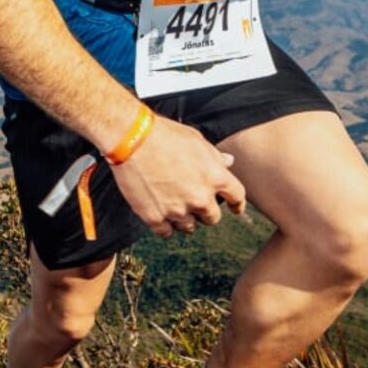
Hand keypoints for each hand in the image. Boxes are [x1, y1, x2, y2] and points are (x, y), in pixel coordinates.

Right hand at [104, 114, 244, 236]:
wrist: (130, 139)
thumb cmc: (163, 134)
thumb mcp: (196, 140)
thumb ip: (214, 157)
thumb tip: (228, 162)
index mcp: (215, 176)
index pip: (237, 197)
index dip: (237, 204)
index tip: (234, 208)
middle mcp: (200, 197)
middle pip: (212, 217)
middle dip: (205, 211)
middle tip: (193, 202)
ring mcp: (177, 210)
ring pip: (188, 227)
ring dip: (184, 219)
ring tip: (173, 207)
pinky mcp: (155, 217)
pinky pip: (166, 232)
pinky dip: (164, 226)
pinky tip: (160, 216)